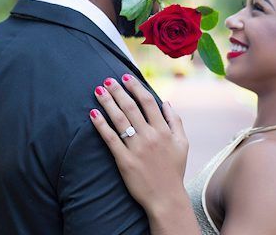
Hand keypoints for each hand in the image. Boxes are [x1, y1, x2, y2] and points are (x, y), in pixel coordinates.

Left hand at [89, 74, 188, 216]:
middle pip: (131, 107)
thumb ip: (175, 121)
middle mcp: (150, 136)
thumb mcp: (182, 144)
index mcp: (164, 130)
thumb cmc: (174, 170)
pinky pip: (110, 139)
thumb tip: (166, 102)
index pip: (148, 102)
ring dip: (108, 103)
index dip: (135, 87)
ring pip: (119, 120)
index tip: (126, 77)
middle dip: (118, 91)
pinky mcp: (124, 161)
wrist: (166, 198)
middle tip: (107, 80)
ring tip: (98, 91)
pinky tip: (93, 114)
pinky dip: (101, 125)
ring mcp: (136, 148)